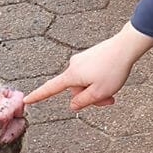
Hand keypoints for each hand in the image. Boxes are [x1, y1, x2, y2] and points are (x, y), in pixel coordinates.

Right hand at [23, 22, 152, 111]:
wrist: (125, 47)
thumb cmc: (113, 70)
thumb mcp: (99, 93)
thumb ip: (83, 102)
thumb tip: (72, 105)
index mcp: (71, 75)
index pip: (50, 88)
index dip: (38, 96)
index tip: (26, 100)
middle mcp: (73, 66)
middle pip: (76, 90)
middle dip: (90, 97)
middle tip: (109, 99)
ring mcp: (82, 60)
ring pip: (86, 83)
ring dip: (97, 89)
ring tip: (113, 89)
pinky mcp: (90, 57)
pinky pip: (91, 74)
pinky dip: (99, 80)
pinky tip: (112, 77)